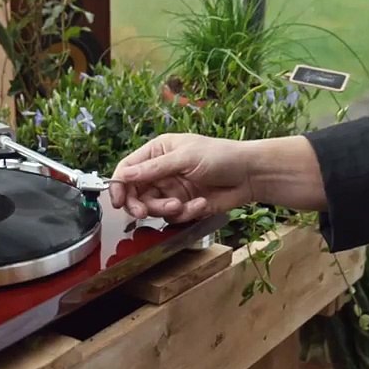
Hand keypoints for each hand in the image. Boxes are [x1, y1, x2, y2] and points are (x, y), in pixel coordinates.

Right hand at [109, 134, 253, 221]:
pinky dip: (186, 213)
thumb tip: (123, 175)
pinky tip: (201, 203)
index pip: (128, 169)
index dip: (119, 185)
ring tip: (182, 205)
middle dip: (141, 204)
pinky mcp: (184, 205)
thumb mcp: (185, 158)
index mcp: (157, 152)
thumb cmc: (220, 156)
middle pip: (136, 193)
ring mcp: (172, 189)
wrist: (250, 175)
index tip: (118, 202)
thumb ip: (153, 169)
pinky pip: (173, 217)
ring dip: (165, 209)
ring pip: (153, 207)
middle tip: (144, 213)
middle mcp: (161, 171)